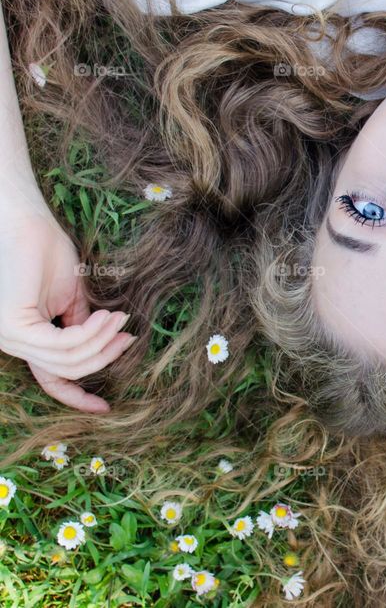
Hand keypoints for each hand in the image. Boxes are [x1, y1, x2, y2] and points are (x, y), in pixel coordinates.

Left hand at [0, 209, 134, 411]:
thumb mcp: (73, 300)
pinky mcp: (13, 326)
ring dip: (102, 342)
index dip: (79, 398)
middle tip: (129, 334)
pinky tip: (107, 316)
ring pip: (68, 360)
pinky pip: (63, 345)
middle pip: (68, 370)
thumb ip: (83, 327)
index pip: (52, 380)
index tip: (106, 409)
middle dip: (105, 356)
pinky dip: (91, 333)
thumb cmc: (47, 252)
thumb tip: (112, 347)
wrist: (26, 222)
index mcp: (25, 340)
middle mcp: (12, 343)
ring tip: (121, 319)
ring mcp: (8, 336)